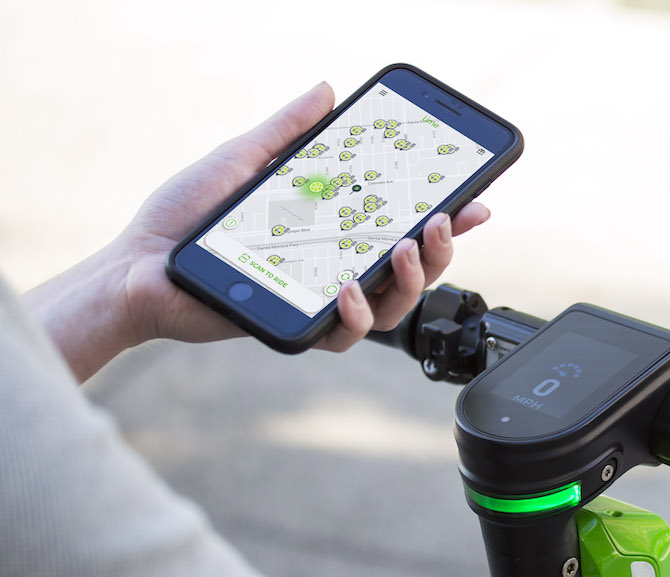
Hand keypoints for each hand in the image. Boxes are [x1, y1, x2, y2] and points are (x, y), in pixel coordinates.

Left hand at [118, 82, 489, 351]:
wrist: (139, 267)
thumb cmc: (186, 219)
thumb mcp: (244, 162)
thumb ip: (288, 132)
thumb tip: (325, 92)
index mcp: (334, 231)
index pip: (402, 225)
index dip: (446, 216)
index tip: (474, 198)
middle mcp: (338, 269)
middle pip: (415, 269)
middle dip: (443, 247)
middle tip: (441, 221)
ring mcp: (323, 302)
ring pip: (396, 306)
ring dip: (414, 278)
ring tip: (405, 247)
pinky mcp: (302, 329)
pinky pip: (349, 334)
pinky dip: (359, 313)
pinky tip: (349, 286)